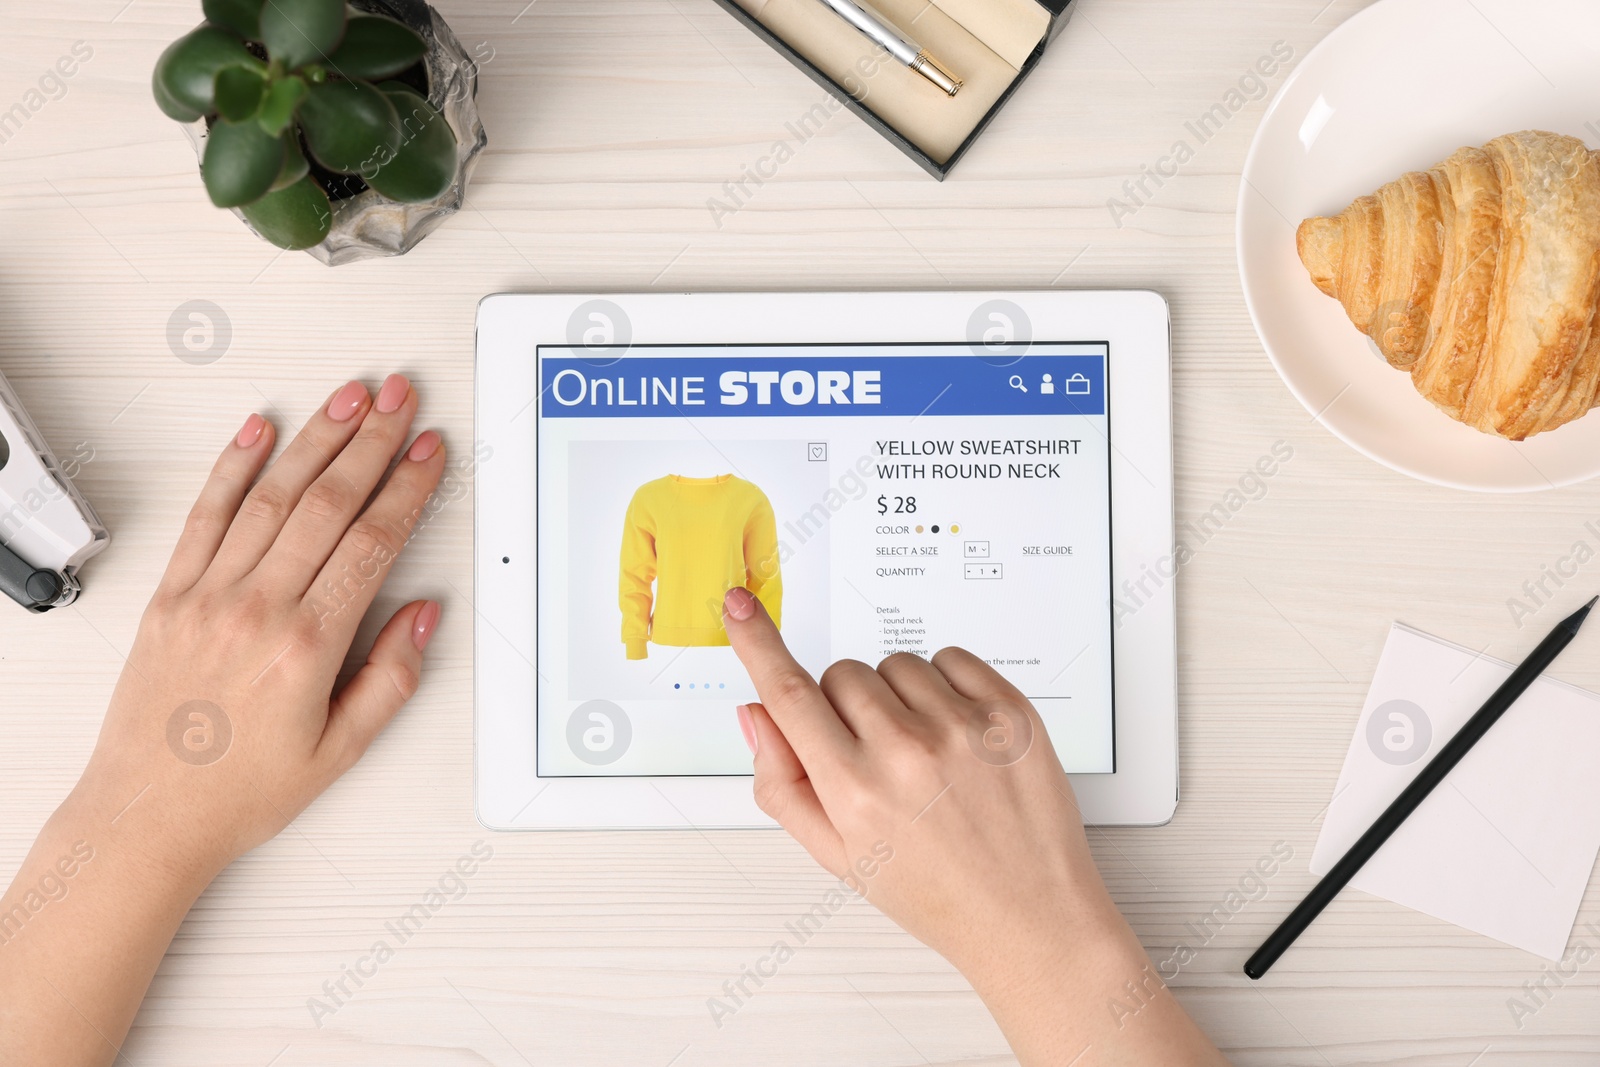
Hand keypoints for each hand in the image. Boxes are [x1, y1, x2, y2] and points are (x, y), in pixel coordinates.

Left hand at [71, 375, 445, 885]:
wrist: (146, 816)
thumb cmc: (239, 792)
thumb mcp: (341, 751)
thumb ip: (391, 678)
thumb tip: (422, 615)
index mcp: (306, 647)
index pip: (371, 543)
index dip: (407, 488)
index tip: (428, 452)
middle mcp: (255, 609)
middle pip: (327, 502)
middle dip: (372, 441)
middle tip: (400, 397)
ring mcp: (207, 595)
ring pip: (272, 495)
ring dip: (316, 438)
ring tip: (349, 397)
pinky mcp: (169, 594)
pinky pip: (205, 515)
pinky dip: (233, 466)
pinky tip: (259, 431)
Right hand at [722, 586, 1226, 1065]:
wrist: (1028, 915)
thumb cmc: (933, 891)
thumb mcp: (837, 855)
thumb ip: (783, 782)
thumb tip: (756, 714)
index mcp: (855, 791)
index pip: (788, 695)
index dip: (757, 643)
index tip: (740, 606)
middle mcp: (906, 752)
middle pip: (842, 674)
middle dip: (846, 706)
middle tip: (875, 757)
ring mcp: (962, 727)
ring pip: (895, 663)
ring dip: (898, 695)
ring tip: (923, 754)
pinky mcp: (1009, 712)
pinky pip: (952, 657)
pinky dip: (946, 685)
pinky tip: (954, 735)